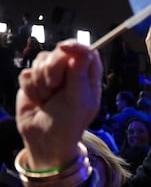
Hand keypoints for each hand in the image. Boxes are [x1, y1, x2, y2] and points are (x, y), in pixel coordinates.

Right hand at [16, 41, 101, 169]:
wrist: (44, 140)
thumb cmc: (68, 123)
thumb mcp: (79, 100)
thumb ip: (79, 74)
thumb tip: (82, 50)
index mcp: (88, 77)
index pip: (86, 52)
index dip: (75, 46)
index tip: (64, 48)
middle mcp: (70, 73)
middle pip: (59, 52)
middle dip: (53, 68)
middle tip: (54, 87)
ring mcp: (51, 76)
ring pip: (40, 61)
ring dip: (41, 82)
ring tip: (48, 99)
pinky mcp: (33, 82)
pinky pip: (26, 73)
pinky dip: (30, 88)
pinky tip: (38, 100)